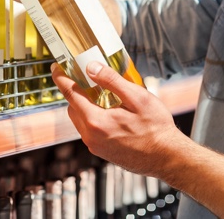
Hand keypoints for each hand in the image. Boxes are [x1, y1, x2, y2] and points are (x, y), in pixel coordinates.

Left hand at [52, 61, 184, 176]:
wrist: (166, 157)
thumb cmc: (156, 129)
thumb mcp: (137, 97)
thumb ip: (112, 81)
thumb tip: (92, 68)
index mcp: (96, 121)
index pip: (70, 94)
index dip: (61, 78)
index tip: (57, 67)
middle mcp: (91, 136)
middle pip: (73, 107)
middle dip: (76, 91)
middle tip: (84, 76)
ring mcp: (95, 146)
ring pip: (80, 120)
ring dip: (85, 105)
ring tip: (101, 93)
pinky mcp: (102, 151)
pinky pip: (90, 130)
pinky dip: (93, 117)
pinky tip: (110, 111)